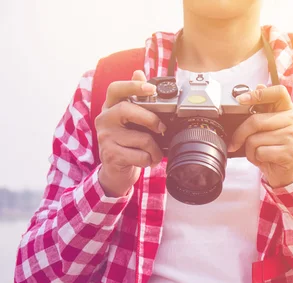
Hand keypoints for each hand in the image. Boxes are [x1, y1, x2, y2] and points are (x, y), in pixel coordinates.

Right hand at [95, 70, 165, 196]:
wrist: (116, 172)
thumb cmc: (127, 143)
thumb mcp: (131, 121)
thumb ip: (136, 99)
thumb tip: (138, 72)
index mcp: (110, 107)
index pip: (115, 89)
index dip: (133, 86)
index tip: (151, 88)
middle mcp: (104, 119)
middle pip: (127, 109)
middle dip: (150, 118)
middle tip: (161, 128)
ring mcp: (105, 138)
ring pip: (141, 138)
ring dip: (155, 149)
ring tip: (155, 153)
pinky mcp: (111, 155)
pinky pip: (140, 155)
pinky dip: (149, 160)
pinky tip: (146, 161)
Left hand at [229, 84, 292, 188]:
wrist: (286, 173)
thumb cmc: (275, 149)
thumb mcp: (269, 128)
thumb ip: (264, 110)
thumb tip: (259, 85)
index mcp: (289, 111)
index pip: (278, 92)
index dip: (259, 93)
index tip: (241, 100)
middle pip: (256, 120)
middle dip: (240, 134)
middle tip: (235, 142)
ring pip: (255, 139)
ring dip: (250, 150)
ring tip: (258, 153)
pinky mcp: (291, 153)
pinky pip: (261, 152)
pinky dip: (256, 158)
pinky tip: (264, 160)